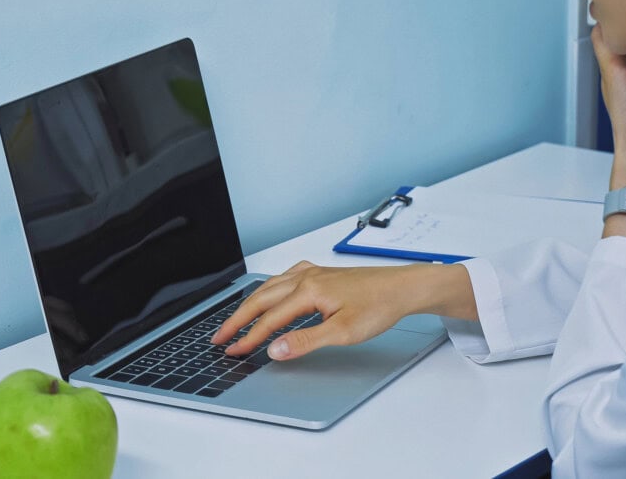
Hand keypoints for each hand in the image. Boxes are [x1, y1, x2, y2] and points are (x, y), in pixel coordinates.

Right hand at [211, 260, 474, 360]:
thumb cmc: (379, 306)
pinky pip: (287, 277)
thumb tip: (275, 349)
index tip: (233, 351)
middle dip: (238, 319)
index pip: (269, 319)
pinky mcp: (323, 274)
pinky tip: (273, 290)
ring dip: (252, 303)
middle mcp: (306, 278)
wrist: (404, 287)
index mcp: (308, 291)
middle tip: (221, 336)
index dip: (248, 338)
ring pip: (271, 286)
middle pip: (262, 299)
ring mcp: (314, 273)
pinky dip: (271, 287)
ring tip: (237, 318)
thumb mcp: (343, 332)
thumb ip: (305, 340)